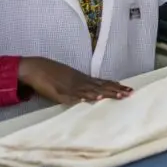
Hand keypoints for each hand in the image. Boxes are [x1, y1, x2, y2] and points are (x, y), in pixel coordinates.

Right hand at [17, 57, 131, 104]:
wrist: (35, 68)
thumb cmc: (51, 74)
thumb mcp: (69, 79)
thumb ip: (80, 85)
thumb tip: (93, 92)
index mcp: (82, 79)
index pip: (103, 83)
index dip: (116, 86)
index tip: (129, 89)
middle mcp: (80, 82)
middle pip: (101, 86)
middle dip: (116, 90)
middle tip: (130, 93)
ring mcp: (71, 86)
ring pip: (91, 91)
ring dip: (105, 93)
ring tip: (118, 96)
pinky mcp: (60, 92)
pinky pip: (74, 96)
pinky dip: (84, 97)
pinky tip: (94, 98)